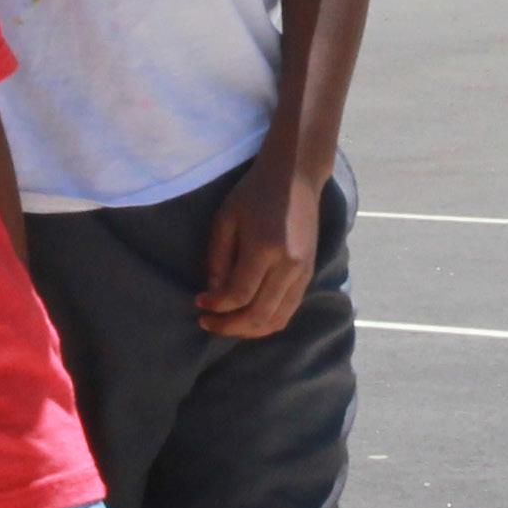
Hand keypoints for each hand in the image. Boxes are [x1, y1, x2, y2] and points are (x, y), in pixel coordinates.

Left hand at [197, 158, 321, 340]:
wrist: (295, 178)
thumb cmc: (253, 194)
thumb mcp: (225, 220)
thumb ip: (218, 259)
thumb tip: (213, 295)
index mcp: (266, 249)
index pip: (239, 295)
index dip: (216, 306)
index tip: (198, 303)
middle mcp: (289, 266)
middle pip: (259, 315)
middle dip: (230, 326)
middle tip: (207, 323)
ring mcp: (303, 272)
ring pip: (277, 319)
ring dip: (249, 330)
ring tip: (226, 324)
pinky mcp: (309, 274)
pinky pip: (289, 310)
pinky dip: (267, 321)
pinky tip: (248, 317)